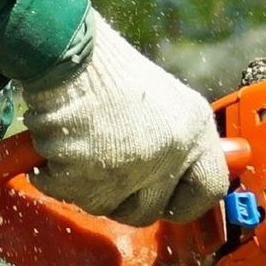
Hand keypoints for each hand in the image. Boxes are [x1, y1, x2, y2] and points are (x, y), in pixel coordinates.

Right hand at [20, 12, 228, 224]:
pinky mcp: (85, 180)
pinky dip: (56, 175)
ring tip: (84, 148)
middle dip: (127, 199)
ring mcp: (126, 174)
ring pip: (106, 207)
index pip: (208, 189)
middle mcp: (166, 158)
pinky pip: (68, 194)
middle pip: (148, 211)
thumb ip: (179, 142)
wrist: (70, 55)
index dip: (186, 201)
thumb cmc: (112, 71)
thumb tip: (177, 177)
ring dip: (90, 186)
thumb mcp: (168, 100)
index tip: (170, 200)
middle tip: (110, 173)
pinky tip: (60, 147)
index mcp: (194, 133)